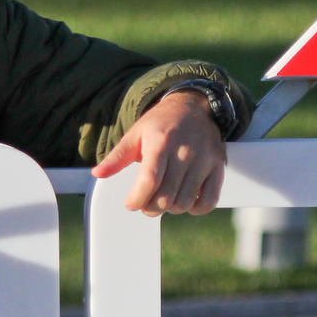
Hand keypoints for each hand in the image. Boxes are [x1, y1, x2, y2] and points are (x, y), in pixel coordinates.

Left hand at [91, 92, 227, 216]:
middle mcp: (184, 151)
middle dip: (150, 207)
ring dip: (171, 208)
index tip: (131, 203)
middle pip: (166, 197)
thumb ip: (117, 156)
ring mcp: (204, 160)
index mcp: (161, 142)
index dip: (137, 199)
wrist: (194, 107)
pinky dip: (196, 209)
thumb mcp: (136, 134)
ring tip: (164, 199)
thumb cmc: (161, 124)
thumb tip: (97, 174)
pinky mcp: (218, 166)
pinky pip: (210, 200)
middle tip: (146, 203)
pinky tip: (186, 201)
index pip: (149, 181)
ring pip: (185, 202)